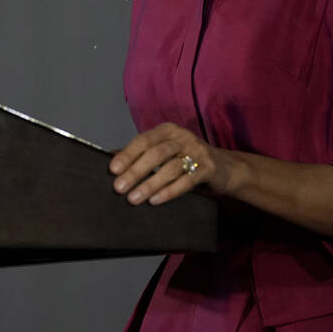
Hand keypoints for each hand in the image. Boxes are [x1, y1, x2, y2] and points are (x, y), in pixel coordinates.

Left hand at [109, 122, 224, 205]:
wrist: (224, 167)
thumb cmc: (187, 159)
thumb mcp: (164, 152)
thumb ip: (140, 154)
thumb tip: (108, 159)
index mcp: (167, 130)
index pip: (143, 140)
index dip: (127, 154)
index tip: (112, 170)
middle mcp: (182, 137)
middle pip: (155, 153)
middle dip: (135, 171)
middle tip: (119, 187)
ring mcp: (197, 151)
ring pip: (170, 168)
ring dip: (150, 184)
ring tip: (134, 198)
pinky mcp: (208, 167)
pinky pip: (186, 180)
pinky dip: (169, 191)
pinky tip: (155, 200)